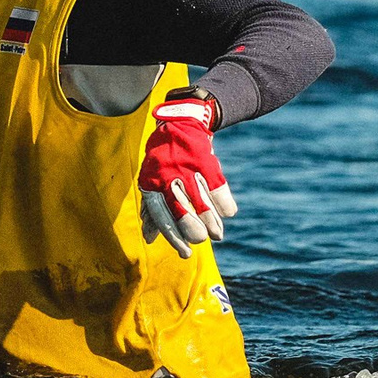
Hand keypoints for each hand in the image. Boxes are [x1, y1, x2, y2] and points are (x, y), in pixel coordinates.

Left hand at [138, 91, 236, 254]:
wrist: (181, 123)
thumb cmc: (164, 160)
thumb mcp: (152, 181)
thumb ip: (151, 210)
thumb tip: (150, 238)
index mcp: (152, 184)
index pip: (162, 217)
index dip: (174, 238)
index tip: (186, 255)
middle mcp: (168, 177)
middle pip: (183, 213)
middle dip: (195, 232)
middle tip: (202, 239)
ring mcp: (188, 169)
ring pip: (203, 205)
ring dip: (213, 223)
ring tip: (217, 234)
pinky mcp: (206, 162)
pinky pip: (218, 190)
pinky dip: (225, 205)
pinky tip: (227, 213)